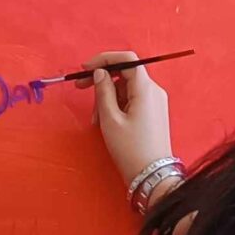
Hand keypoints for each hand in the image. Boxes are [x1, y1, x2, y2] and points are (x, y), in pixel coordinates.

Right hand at [89, 53, 173, 188]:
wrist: (152, 176)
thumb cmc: (130, 149)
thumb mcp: (110, 119)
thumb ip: (103, 91)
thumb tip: (100, 73)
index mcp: (146, 89)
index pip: (127, 59)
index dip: (104, 59)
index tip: (85, 69)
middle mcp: (154, 91)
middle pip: (125, 73)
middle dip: (102, 80)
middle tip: (79, 88)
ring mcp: (155, 102)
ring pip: (126, 88)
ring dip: (107, 97)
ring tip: (95, 119)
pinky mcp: (153, 113)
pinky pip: (132, 100)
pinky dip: (116, 105)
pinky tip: (105, 121)